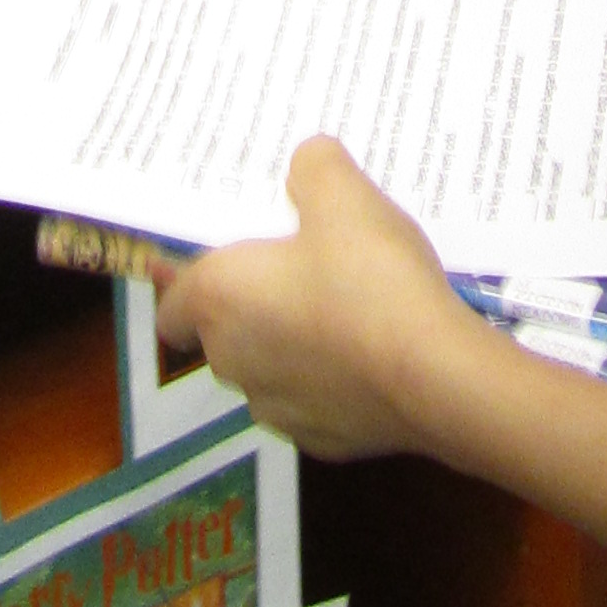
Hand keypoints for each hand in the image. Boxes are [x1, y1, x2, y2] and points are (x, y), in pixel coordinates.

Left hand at [155, 139, 473, 460]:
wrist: (435, 376)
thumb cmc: (369, 278)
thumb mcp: (344, 194)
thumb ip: (313, 167)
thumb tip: (306, 164)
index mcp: (220, 300)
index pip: (171, 305)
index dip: (189, 280)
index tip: (222, 256)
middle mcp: (235, 361)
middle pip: (223, 332)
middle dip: (252, 303)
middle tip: (298, 264)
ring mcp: (279, 411)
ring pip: (269, 370)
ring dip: (291, 343)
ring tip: (345, 306)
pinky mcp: (323, 443)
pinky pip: (314, 401)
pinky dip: (331, 380)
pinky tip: (372, 353)